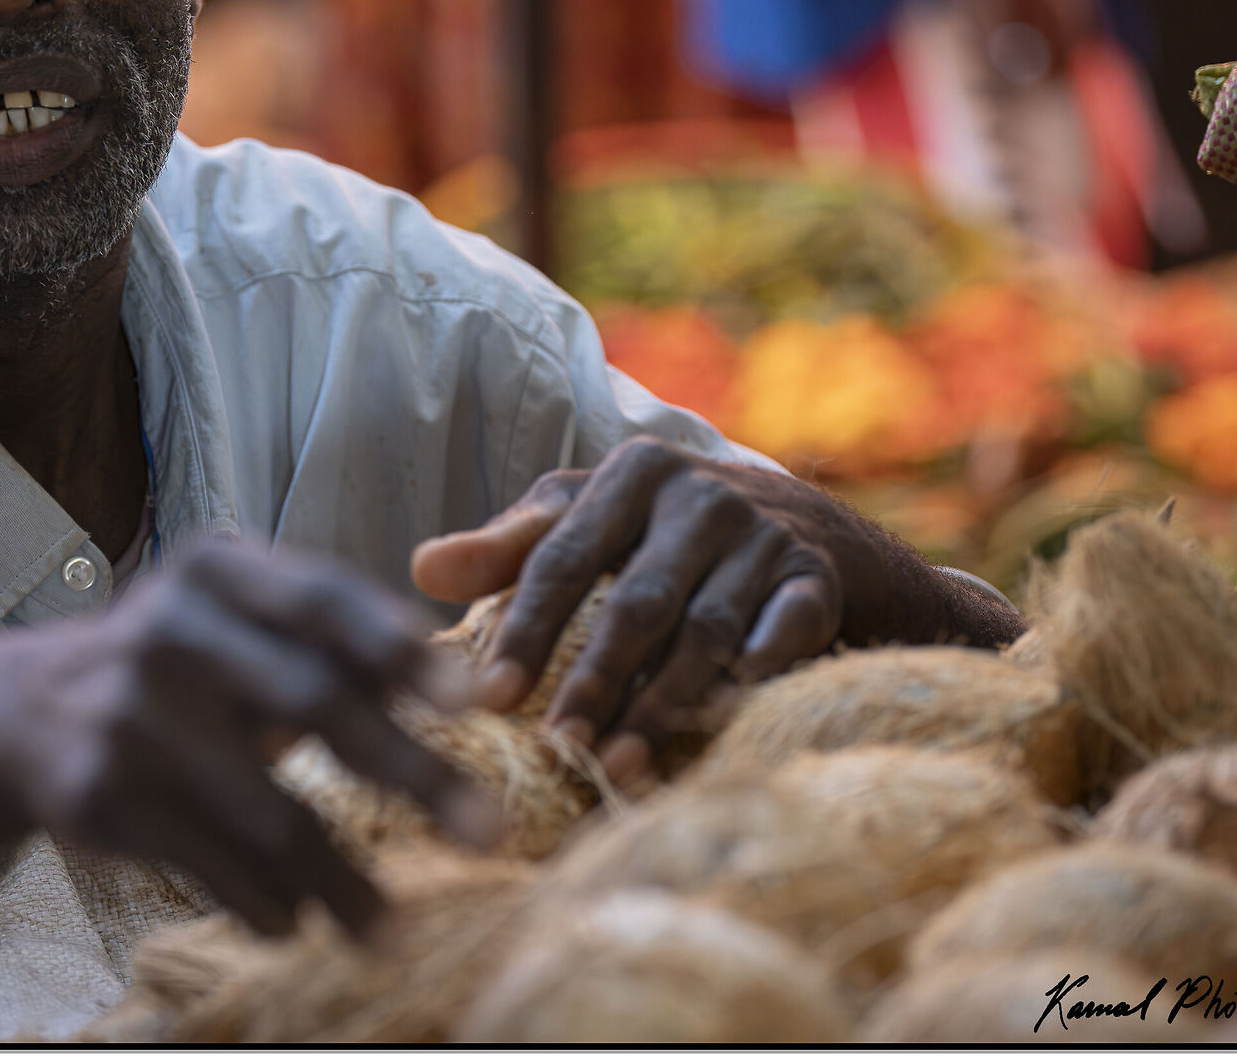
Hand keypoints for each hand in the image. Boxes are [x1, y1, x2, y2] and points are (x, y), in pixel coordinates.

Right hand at [0, 540, 492, 935]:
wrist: (23, 712)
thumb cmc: (177, 662)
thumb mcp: (235, 619)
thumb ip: (331, 639)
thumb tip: (465, 677)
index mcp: (215, 571)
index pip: (321, 599)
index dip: (399, 649)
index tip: (473, 701)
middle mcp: (169, 630)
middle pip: (311, 702)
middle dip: (411, 773)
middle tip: (490, 830)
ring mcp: (130, 715)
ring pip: (266, 811)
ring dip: (342, 882)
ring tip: (391, 931)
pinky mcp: (102, 797)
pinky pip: (212, 864)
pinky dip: (266, 903)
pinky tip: (296, 922)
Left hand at [411, 440, 880, 786]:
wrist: (802, 521)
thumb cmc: (661, 529)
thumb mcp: (586, 519)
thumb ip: (508, 548)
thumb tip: (420, 569)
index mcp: (633, 472)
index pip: (561, 557)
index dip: (524, 630)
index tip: (488, 697)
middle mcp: (701, 495)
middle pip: (635, 602)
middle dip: (594, 681)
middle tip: (558, 746)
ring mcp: (765, 535)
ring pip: (704, 632)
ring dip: (661, 704)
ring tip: (617, 763)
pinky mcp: (815, 578)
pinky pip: (782, 635)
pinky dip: (752, 677)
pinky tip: (719, 720)